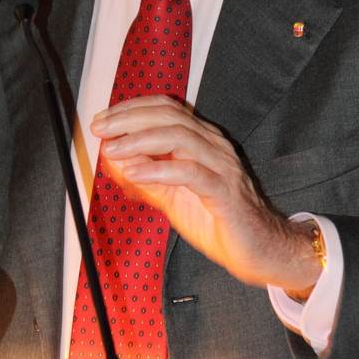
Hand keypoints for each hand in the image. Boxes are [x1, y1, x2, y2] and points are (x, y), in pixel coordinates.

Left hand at [92, 96, 319, 293]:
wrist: (257, 249)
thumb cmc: (216, 219)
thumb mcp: (170, 195)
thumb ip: (143, 176)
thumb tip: (111, 159)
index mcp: (201, 140)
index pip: (166, 109)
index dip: (132, 109)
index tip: (103, 120)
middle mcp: (213, 145)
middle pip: (169, 116)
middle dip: (129, 119)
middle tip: (101, 130)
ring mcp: (221, 166)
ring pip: (180, 136)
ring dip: (140, 140)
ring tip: (112, 149)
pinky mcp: (225, 192)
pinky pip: (190, 172)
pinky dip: (159, 170)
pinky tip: (136, 173)